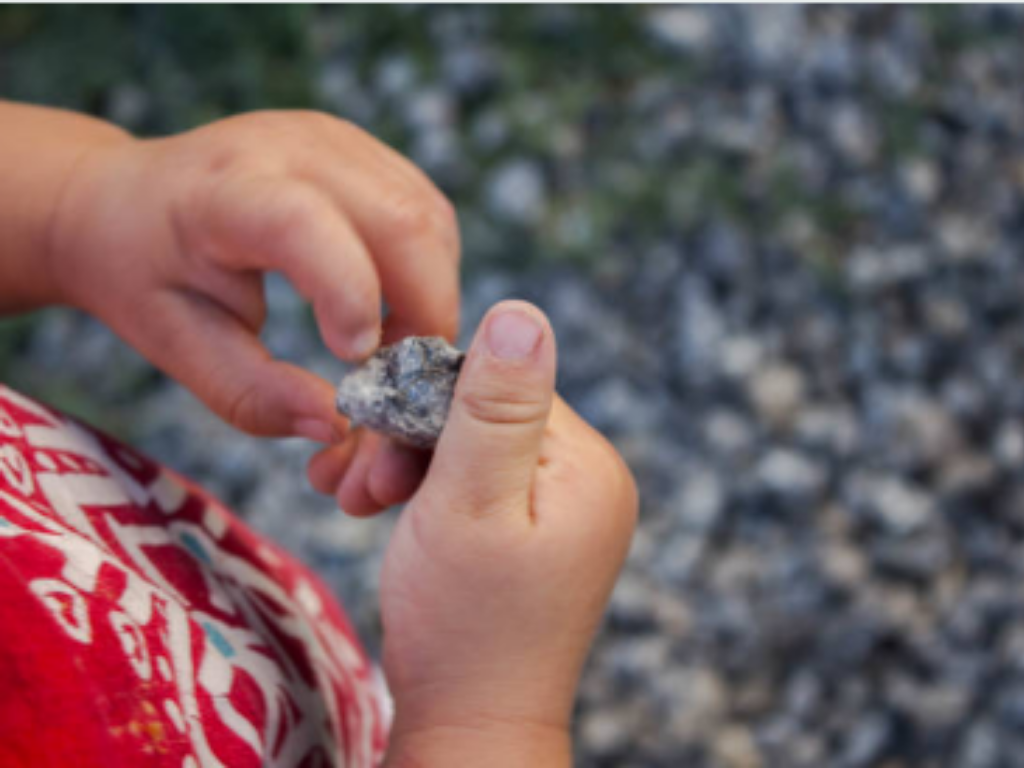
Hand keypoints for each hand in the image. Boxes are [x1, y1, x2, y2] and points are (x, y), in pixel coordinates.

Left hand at [48, 110, 458, 503]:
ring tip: (393, 347)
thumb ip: (253, 393)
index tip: (356, 364)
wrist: (123, 197)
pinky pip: (427, 211)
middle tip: (399, 380)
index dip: (349, 294)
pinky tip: (393, 305)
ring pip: (430, 219)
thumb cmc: (143, 274)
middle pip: (403, 222)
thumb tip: (338, 425)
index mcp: (224, 191)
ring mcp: (336, 141)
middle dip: (424, 315)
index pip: (304, 223)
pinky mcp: (364, 151)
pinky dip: (428, 269)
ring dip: (432, 294)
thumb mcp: (178, 346)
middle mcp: (291, 147)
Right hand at [377, 301, 637, 765]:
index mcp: (587, 466)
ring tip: (356, 502)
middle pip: (484, 413)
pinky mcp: (535, 530)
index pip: (501, 382)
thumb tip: (523, 311)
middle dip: (410, 440)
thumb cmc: (463, 625)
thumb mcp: (469, 503)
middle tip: (352, 484)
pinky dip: (427, 490)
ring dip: (408, 465)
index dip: (425, 400)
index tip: (368, 440)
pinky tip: (384, 510)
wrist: (472, 726)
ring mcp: (564, 508)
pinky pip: (476, 481)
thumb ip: (494, 407)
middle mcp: (588, 480)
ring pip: (471, 447)